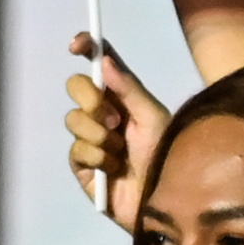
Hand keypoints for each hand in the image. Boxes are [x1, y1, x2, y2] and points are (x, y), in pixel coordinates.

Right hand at [66, 33, 171, 234]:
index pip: (101, 66)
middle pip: (77, 86)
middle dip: (90, 99)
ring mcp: (91, 140)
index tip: (77, 45)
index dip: (87, 49)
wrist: (166, 199)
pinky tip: (114, 170)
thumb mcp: (153, 117)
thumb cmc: (169, 157)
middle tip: (113, 119)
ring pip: (74, 119)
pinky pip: (76, 150)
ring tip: (121, 153)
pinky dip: (97, 158)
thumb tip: (104, 59)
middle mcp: (105, 114)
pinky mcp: (83, 166)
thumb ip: (129, 88)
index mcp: (124, 98)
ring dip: (99, 135)